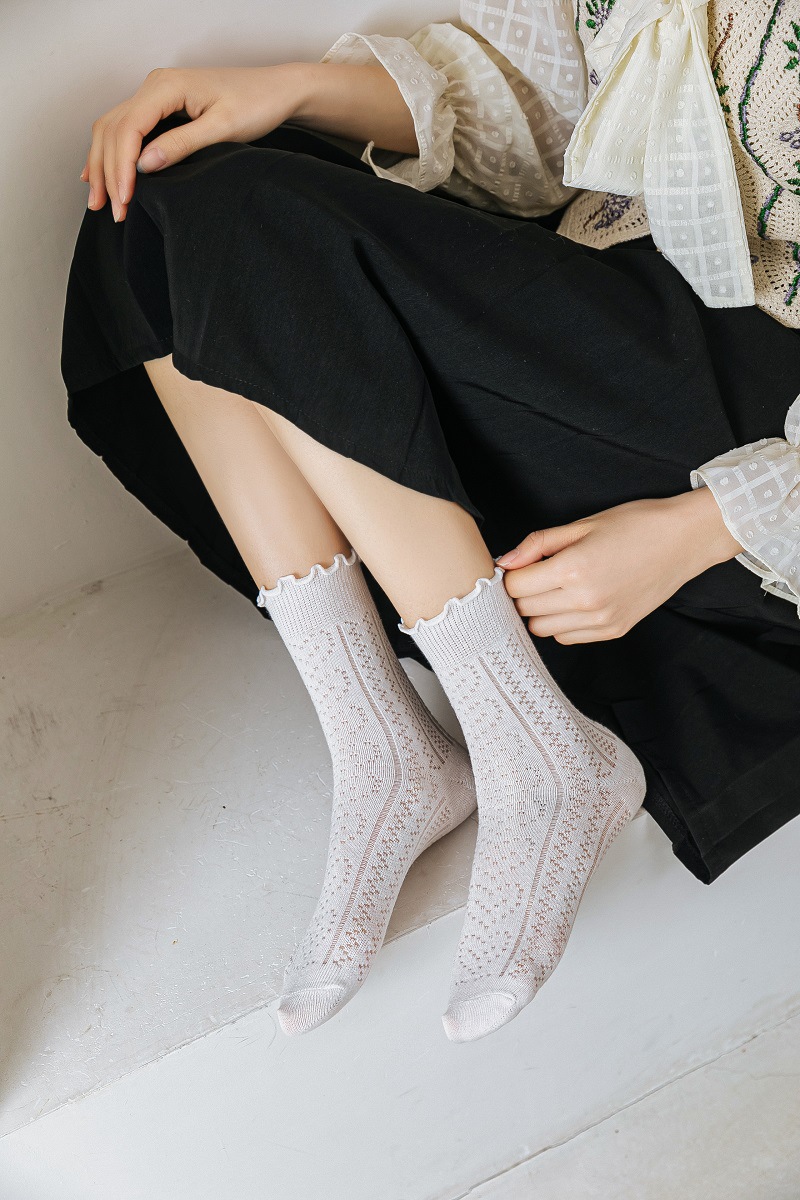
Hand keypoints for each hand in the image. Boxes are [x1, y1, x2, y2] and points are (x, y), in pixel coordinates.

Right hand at [79, 63, 308, 222]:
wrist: (276, 90)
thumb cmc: (256, 104)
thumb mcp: (222, 128)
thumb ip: (182, 144)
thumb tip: (145, 165)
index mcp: (166, 86)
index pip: (128, 129)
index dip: (121, 167)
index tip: (124, 199)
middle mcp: (154, 85)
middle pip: (113, 129)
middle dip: (107, 172)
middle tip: (111, 210)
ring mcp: (155, 93)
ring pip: (112, 128)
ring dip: (102, 164)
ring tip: (98, 201)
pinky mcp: (161, 104)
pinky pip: (124, 127)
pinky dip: (111, 151)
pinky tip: (100, 173)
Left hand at [497, 487, 741, 643]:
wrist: (684, 540)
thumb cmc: (636, 524)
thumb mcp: (582, 524)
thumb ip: (538, 544)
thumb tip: (505, 561)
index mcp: (573, 569)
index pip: (516, 587)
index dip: (512, 575)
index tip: (522, 566)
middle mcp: (585, 600)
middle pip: (525, 610)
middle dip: (524, 592)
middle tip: (537, 574)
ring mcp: (600, 620)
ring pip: (542, 629)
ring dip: (541, 611)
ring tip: (556, 588)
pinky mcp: (613, 630)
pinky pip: (568, 637)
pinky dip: (563, 623)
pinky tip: (575, 601)